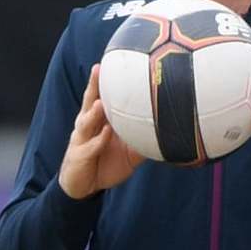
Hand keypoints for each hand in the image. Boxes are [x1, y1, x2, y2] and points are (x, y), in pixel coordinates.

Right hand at [56, 64, 141, 199]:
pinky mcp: (80, 157)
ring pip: (87, 123)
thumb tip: (170, 134)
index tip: (110, 63)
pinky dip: (98, 140)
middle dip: (93, 86)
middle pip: (89, 102)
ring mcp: (81, 141)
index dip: (103, 82)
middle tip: (98, 69)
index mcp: (97, 122)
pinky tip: (106, 133)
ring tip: (102, 103)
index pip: (100, 97)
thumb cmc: (105, 163)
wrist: (83, 187)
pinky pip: (90, 147)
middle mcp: (87, 127)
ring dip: (95, 113)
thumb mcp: (129, 152)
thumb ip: (143, 140)